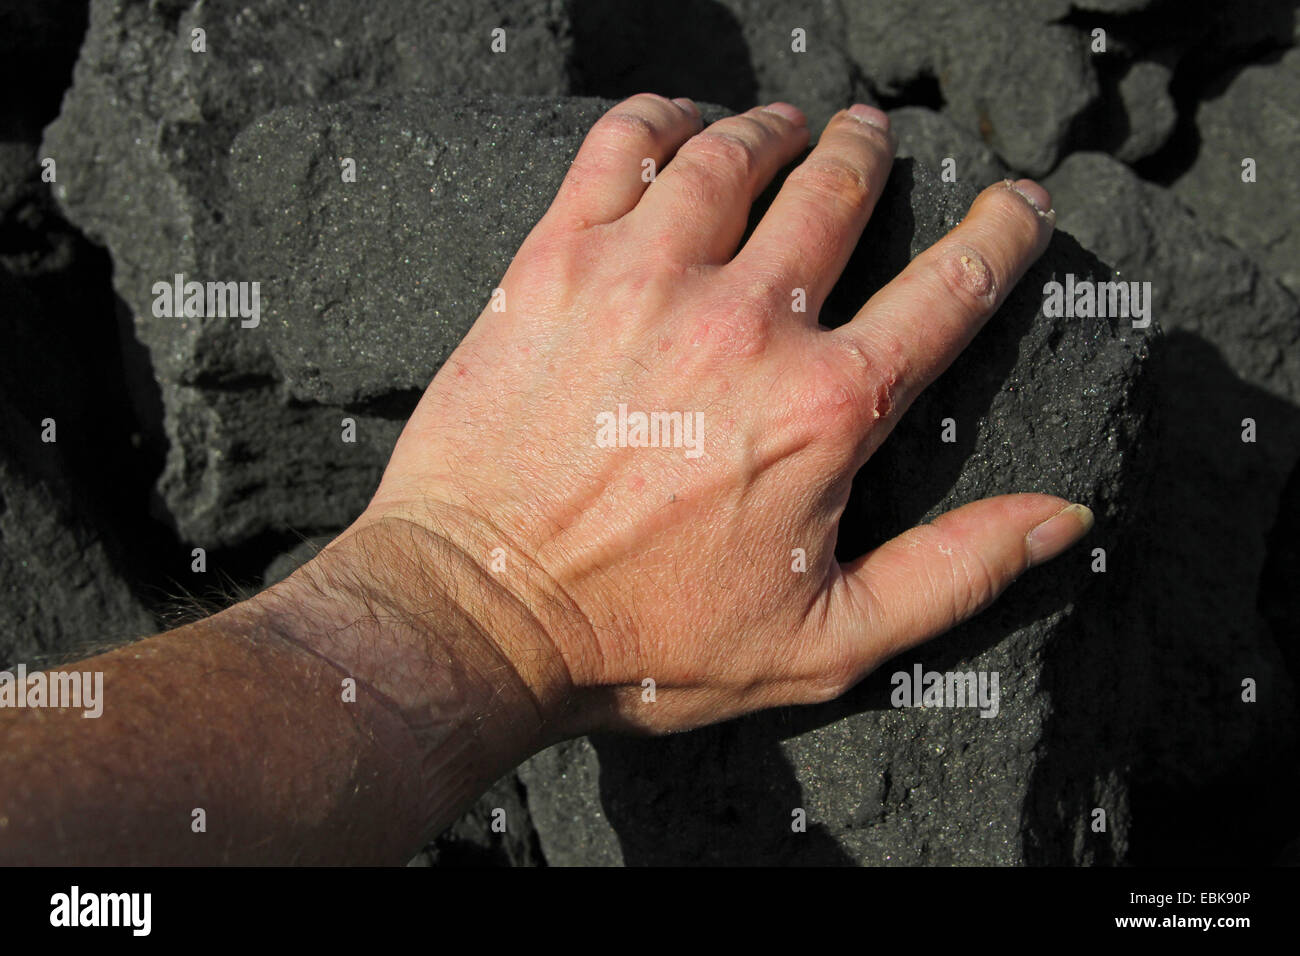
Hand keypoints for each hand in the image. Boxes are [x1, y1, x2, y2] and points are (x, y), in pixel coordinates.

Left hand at [329, 95, 1089, 747]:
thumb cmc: (646, 641)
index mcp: (826, 409)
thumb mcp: (825, 642)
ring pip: (735, 155)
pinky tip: (676, 122)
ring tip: (785, 125)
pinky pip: (622, 148)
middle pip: (839, 193)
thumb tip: (1066, 517)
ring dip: (775, 128)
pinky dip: (660, 118)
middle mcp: (746, 324)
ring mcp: (646, 279)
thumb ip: (955, 574)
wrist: (479, 616)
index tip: (1016, 200)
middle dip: (872, 153)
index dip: (1000, 234)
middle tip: (874, 137)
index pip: (950, 291)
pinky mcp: (558, 264)